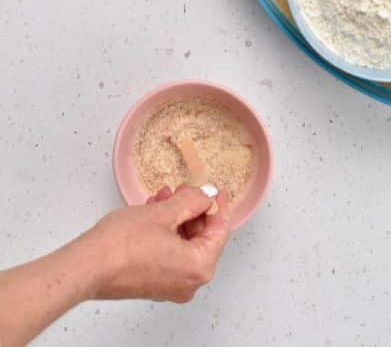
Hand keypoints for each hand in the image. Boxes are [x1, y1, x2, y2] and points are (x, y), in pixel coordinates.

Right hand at [88, 185, 230, 302]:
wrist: (86, 265)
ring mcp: (170, 285)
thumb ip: (193, 200)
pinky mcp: (153, 283)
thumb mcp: (165, 212)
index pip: (219, 230)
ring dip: (176, 217)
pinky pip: (169, 253)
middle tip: (184, 190)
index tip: (216, 191)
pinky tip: (155, 212)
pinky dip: (166, 232)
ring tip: (164, 197)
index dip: (218, 205)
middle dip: (192, 209)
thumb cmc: (122, 245)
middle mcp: (189, 282)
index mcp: (199, 267)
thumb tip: (206, 196)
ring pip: (183, 243)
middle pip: (202, 237)